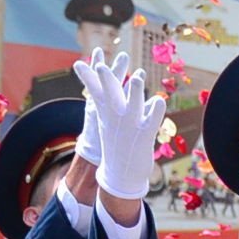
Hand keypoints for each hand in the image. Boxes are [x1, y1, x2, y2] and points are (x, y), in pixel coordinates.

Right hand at [74, 53, 165, 200]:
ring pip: (133, 105)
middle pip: (110, 95)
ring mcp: (130, 126)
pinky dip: (156, 110)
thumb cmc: (117, 141)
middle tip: (99, 66)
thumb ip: (109, 99)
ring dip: (135, 92)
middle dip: (106, 81)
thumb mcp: (108, 120)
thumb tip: (111, 82)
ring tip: (137, 77)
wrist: (121, 174)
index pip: (95, 91)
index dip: (88, 78)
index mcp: (106, 113)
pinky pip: (151, 120)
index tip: (79, 64)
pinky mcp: (145, 135)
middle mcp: (116, 117)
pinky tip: (159, 100)